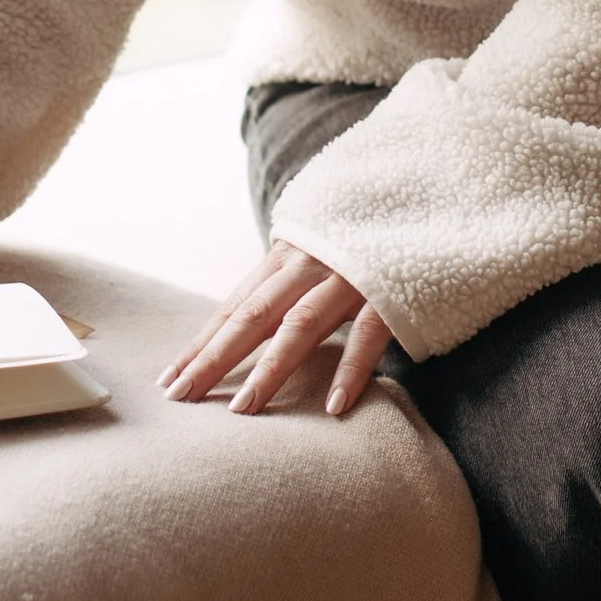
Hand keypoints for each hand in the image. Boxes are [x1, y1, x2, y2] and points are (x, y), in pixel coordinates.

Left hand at [159, 240, 396, 419]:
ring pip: (299, 324)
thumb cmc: (373, 231)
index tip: (168, 379)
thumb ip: (292, 279)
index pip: (234, 306)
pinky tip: (333, 407)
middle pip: (252, 316)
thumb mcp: (324, 247)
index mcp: (289, 254)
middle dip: (213, 358)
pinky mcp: (393, 290)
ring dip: (268, 368)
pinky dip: (351, 370)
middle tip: (181, 397)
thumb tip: (255, 323)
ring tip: (242, 409)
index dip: (201, 343)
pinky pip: (369, 334)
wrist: (432, 191)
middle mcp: (311, 262)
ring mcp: (351, 275)